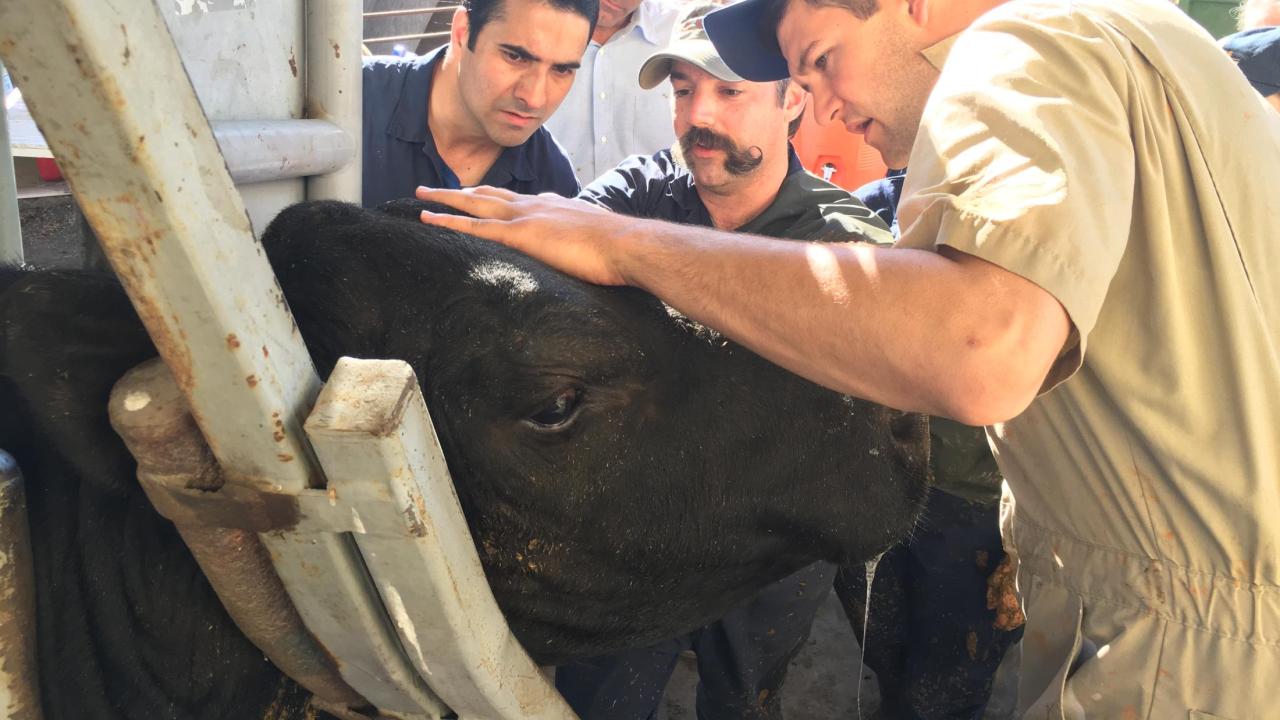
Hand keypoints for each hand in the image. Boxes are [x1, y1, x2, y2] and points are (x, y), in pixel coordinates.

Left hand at [416, 186, 630, 285]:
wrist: (627, 245)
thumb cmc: (620, 251)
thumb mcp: (598, 242)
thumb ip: (584, 243)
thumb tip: (585, 256)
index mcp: (554, 207)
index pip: (518, 199)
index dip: (495, 198)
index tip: (481, 196)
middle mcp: (535, 205)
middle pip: (489, 194)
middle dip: (462, 190)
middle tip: (436, 188)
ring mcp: (525, 217)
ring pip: (475, 203)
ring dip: (445, 198)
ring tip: (421, 196)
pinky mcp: (520, 235)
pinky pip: (474, 227)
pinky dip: (448, 221)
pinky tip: (427, 220)